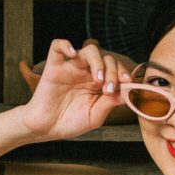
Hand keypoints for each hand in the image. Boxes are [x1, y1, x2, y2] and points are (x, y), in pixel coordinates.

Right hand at [16, 39, 134, 142]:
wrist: (47, 129)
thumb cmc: (70, 122)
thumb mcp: (94, 116)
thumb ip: (109, 104)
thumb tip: (127, 92)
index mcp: (99, 83)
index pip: (116, 68)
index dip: (124, 72)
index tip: (127, 83)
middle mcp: (87, 72)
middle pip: (106, 58)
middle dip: (113, 72)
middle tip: (109, 90)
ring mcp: (71, 68)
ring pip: (89, 49)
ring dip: (98, 62)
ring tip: (98, 80)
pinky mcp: (53, 67)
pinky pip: (57, 46)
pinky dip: (65, 45)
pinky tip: (73, 55)